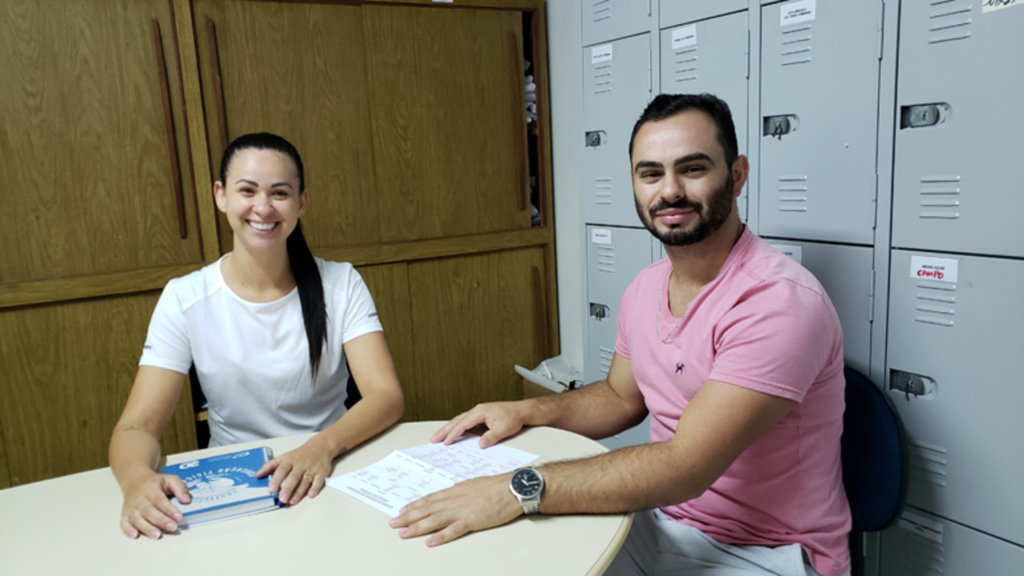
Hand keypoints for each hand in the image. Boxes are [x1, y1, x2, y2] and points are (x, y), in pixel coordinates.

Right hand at [120, 471, 190, 539]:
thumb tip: (187, 500)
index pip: (159, 500)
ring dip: (147, 528)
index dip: (169, 509)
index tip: (179, 516)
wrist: (135, 481)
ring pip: (137, 519)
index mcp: (150, 488)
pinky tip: (135, 535)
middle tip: (172, 527)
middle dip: (161, 520)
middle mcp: (139, 498)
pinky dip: (128, 530)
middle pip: (148, 511)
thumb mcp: (170, 479)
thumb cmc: (154, 483)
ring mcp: (131, 508)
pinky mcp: (125, 515)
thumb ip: (180, 488)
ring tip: (157, 535)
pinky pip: (124, 523)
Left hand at [257, 435, 333, 504]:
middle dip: (288, 488)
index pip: (282, 470)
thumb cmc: (301, 454)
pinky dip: (315, 488)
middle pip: (293, 477)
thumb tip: (258, 474)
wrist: (321, 446)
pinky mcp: (321, 473)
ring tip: (292, 501)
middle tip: (282, 498)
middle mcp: (300, 465)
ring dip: (299, 492)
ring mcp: (311, 469)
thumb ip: (270, 466)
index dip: (276, 480)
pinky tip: (310, 494)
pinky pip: (318, 481)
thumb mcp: (284, 456)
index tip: (271, 489)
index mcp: (290, 461)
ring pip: (304, 481)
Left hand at [389, 474, 521, 545]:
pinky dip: (440, 536)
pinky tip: (430, 542)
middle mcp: (454, 499)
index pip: (429, 499)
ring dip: (417, 527)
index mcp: (455, 490)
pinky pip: (453, 530)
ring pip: (434, 520)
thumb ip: (462, 488)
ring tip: (403, 533)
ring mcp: (462, 510)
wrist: (512, 488)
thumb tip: (454, 488)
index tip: (402, 510)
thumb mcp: (474, 483)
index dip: (414, 505)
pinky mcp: (472, 520)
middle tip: (393, 523)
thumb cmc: (496, 485)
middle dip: (408, 517)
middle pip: (426, 509)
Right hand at [431, 401, 528, 447]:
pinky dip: (456, 427)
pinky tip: (452, 432)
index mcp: (480, 412)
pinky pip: (464, 422)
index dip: (453, 433)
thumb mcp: (504, 429)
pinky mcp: (480, 417)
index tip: (446, 442)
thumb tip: (480, 444)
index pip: (463, 423)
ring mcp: (478, 413)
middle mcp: (477, 411)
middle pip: (457, 421)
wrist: (521, 411)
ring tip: (438, 436)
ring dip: (448, 428)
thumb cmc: (513, 417)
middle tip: (434, 439)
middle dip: (444, 430)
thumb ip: (491, 436)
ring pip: (459, 421)